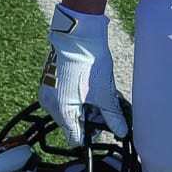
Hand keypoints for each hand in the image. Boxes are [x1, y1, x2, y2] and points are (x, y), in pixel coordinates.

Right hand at [38, 3, 127, 145]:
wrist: (77, 32)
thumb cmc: (89, 62)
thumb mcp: (104, 92)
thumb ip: (112, 116)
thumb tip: (122, 132)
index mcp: (62, 111)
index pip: (75, 138)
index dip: (92, 135)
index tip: (106, 126)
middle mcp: (50, 104)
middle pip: (73, 123)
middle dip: (91, 118)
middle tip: (107, 108)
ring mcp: (48, 91)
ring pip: (70, 109)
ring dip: (86, 106)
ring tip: (102, 95)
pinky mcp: (50, 79)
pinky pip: (64, 96)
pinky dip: (78, 96)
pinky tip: (92, 86)